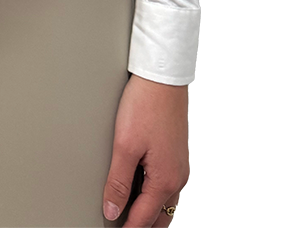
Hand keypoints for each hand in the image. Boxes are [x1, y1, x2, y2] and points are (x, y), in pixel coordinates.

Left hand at [102, 74, 188, 225]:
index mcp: (166, 180)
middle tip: (122, 226)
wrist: (163, 77)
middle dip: (142, 225)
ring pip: (164, 201)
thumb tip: (113, 211)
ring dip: (148, 211)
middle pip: (159, 216)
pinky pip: (166, 185)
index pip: (144, 219)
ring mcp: (179, 165)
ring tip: (127, 213)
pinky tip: (139, 189)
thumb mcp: (125, 145)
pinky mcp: (176, 153)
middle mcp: (178, 176)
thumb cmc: (146, 105)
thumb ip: (118, 182)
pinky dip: (153, 194)